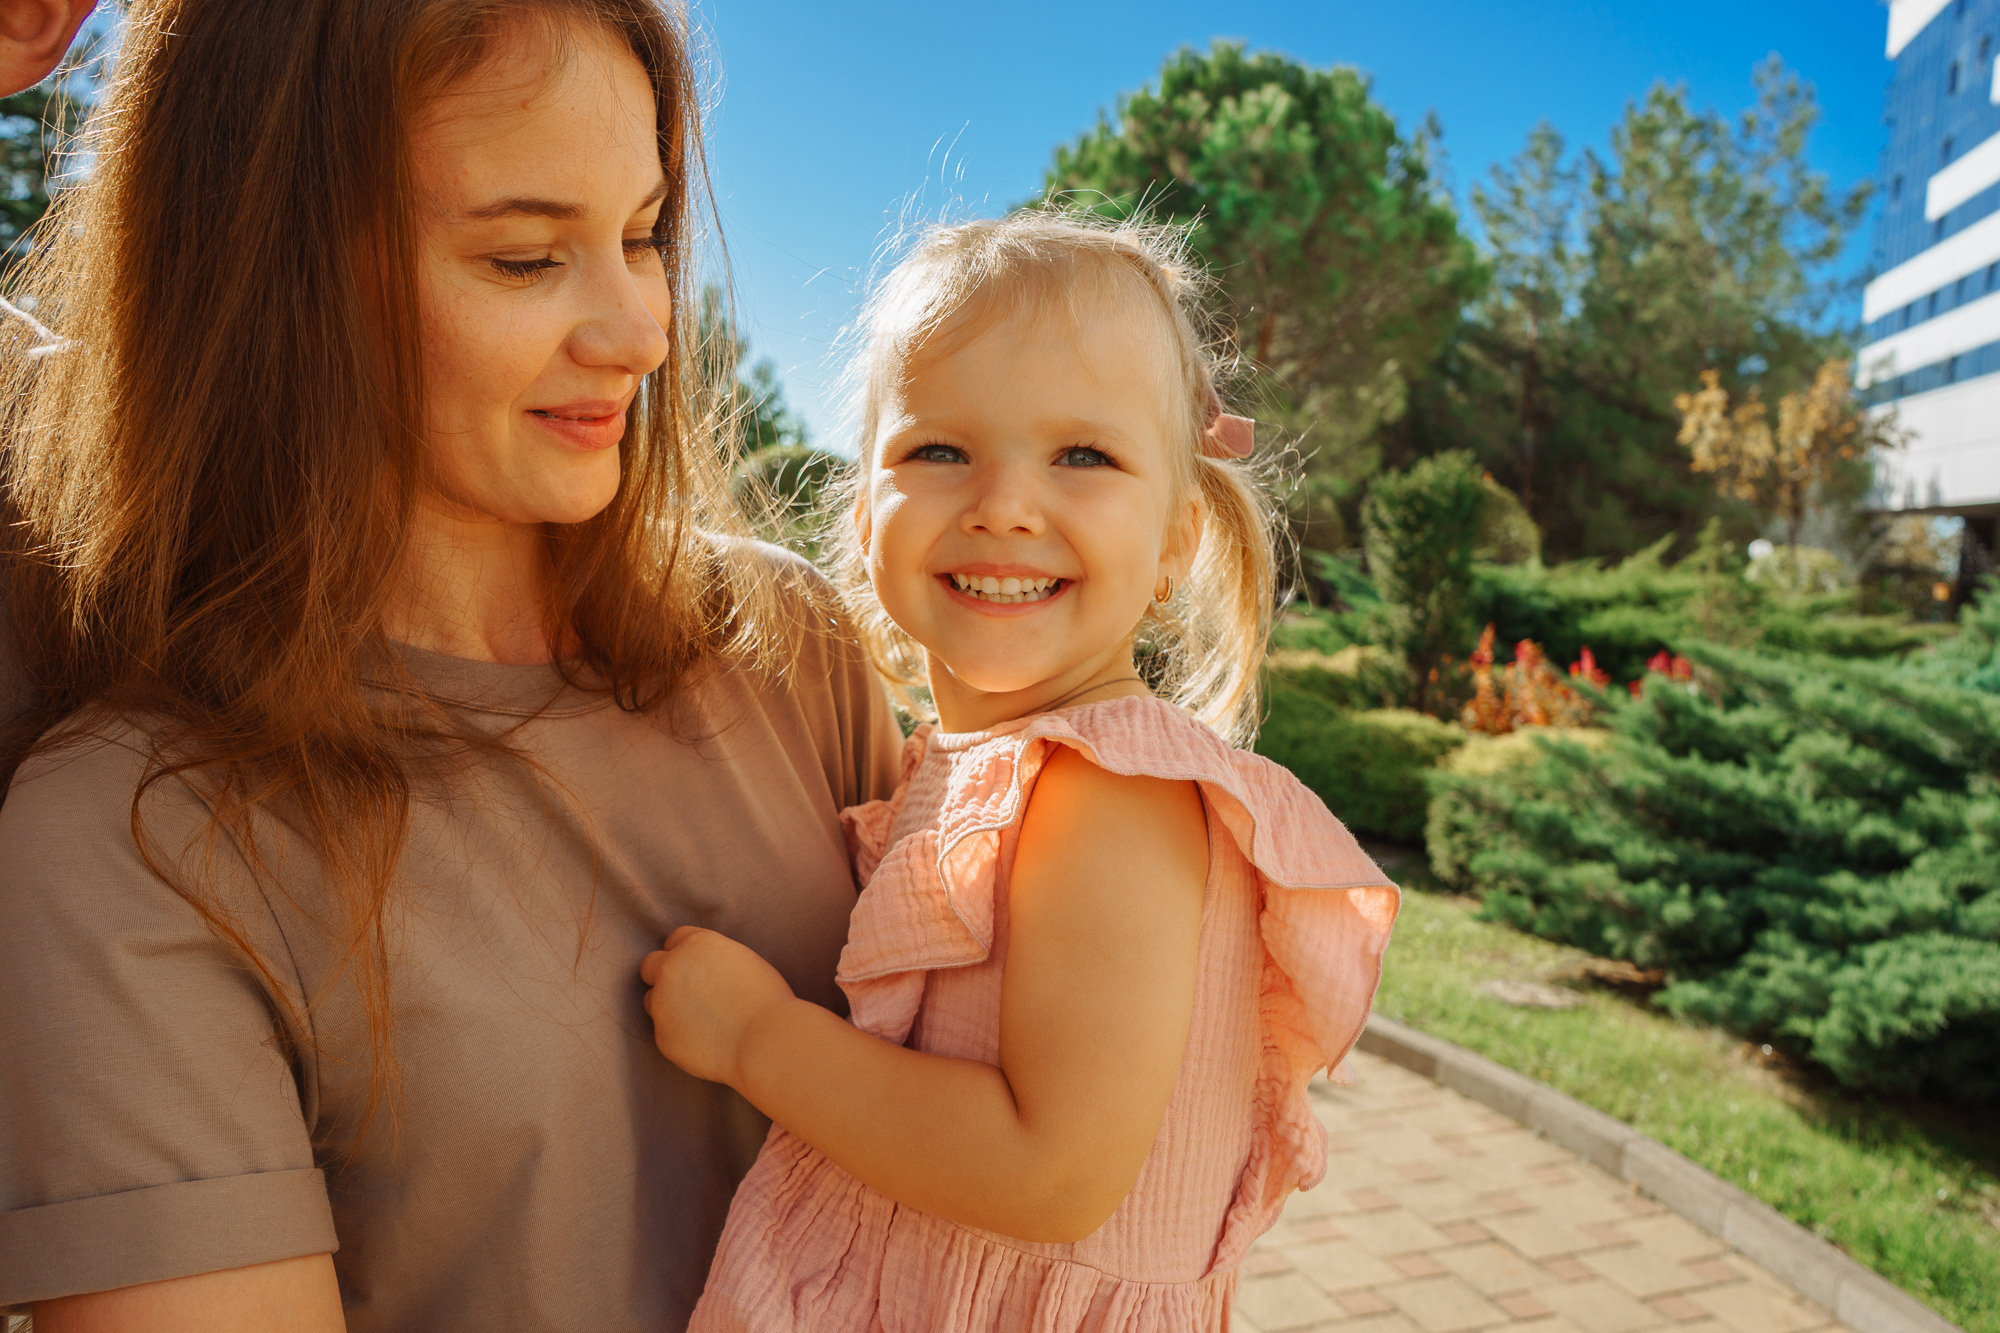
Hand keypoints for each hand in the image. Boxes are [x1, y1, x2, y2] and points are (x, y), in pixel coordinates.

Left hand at [640, 926, 796, 1086]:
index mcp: (697, 944)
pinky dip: (679, 1035)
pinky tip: (706, 1040)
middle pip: (651, 965)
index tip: (696, 967)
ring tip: (703, 1020)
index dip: (686, 953)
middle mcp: (672, 968)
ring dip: (669, 1007)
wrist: (765, 1040)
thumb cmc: (766, 1000)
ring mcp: (662, 1003)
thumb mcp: (742, 961)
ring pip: (653, 1001)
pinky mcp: (662, 1035)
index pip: (675, 939)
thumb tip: (701, 970)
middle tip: (688, 992)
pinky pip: (665, 1032)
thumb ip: (712, 960)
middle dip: (664, 975)